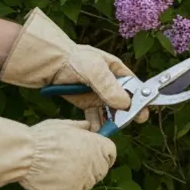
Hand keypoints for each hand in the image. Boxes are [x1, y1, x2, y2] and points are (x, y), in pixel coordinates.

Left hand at [0, 8, 146, 125]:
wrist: (47, 64)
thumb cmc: (73, 59)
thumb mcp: (94, 69)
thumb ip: (109, 86)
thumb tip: (125, 103)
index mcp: (118, 71)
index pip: (134, 87)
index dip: (140, 99)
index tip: (142, 112)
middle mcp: (111, 84)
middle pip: (124, 102)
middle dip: (125, 113)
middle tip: (126, 123)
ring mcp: (98, 94)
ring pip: (110, 111)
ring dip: (111, 121)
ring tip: (109, 129)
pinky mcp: (86, 103)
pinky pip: (95, 116)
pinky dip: (97, 123)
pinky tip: (96, 130)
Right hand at [0, 113, 116, 189]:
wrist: (26, 154)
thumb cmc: (44, 137)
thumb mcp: (65, 125)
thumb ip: (80, 127)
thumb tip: (87, 126)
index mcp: (100, 147)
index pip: (110, 154)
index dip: (99, 155)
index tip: (90, 156)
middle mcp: (97, 165)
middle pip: (99, 171)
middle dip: (87, 169)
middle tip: (67, 164)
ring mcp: (85, 182)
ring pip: (83, 184)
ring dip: (73, 180)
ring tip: (54, 170)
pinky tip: (49, 181)